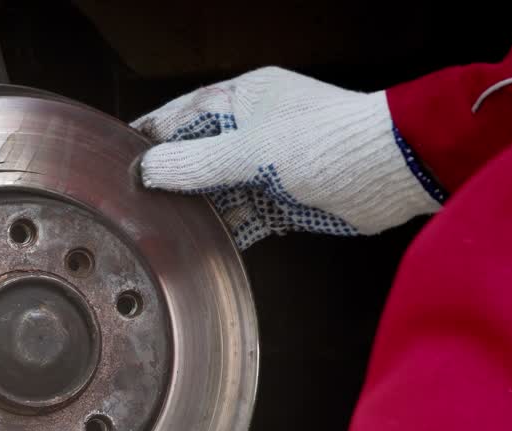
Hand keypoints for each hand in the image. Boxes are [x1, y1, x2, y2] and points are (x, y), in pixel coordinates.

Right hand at [133, 68, 442, 248]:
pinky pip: (245, 215)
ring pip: (220, 190)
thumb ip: (196, 163)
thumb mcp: (251, 152)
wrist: (392, 171)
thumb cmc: (328, 142)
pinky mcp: (286, 199)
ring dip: (197, 210)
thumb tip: (148, 168)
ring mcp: (270, 166)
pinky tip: (203, 246)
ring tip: (161, 230)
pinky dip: (227, 230)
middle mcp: (253, 131)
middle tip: (134, 204)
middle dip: (170, 180)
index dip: (150, 138)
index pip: (180, 116)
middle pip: (197, 157)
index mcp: (242, 101)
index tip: (119, 158)